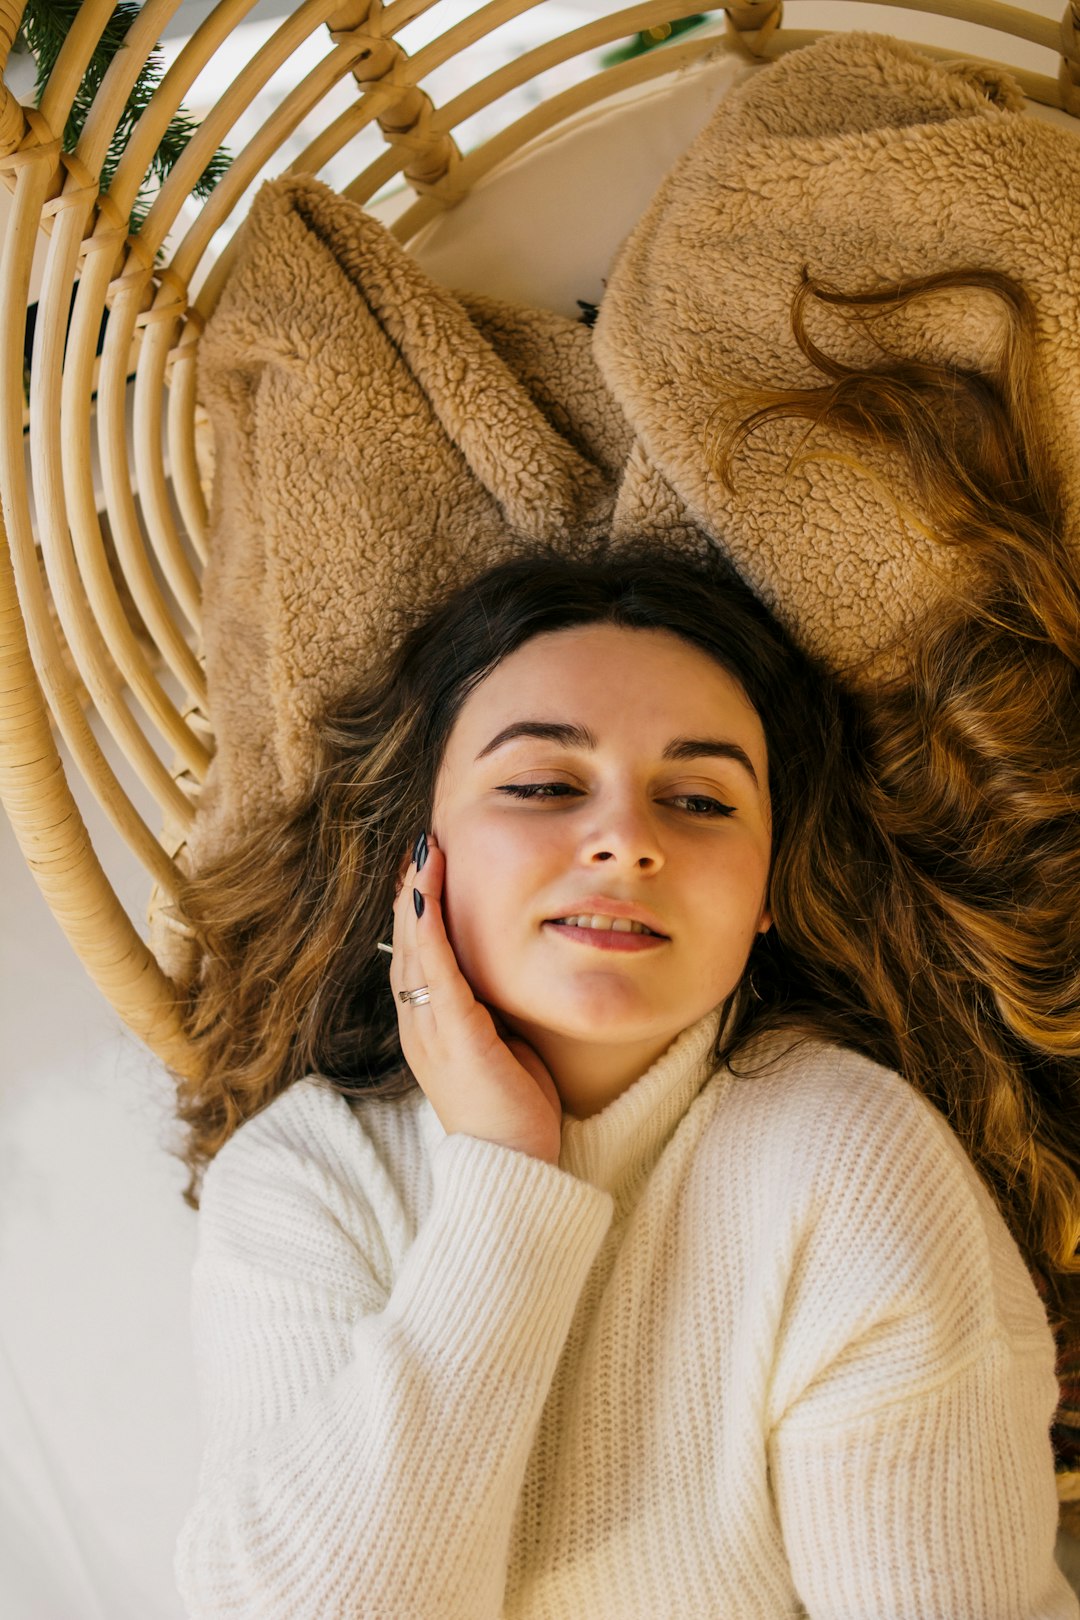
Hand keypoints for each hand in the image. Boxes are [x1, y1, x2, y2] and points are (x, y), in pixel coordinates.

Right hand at [388, 832, 563, 1166]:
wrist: (512, 1169)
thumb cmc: (515, 1112)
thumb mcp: (502, 1046)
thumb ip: (494, 1011)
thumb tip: (506, 975)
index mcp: (430, 1025)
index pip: (416, 952)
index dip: (417, 907)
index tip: (426, 864)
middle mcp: (419, 1023)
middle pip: (406, 941)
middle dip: (412, 888)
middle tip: (421, 840)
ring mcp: (429, 1030)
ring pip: (413, 947)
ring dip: (416, 894)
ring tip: (423, 849)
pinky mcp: (452, 1036)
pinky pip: (434, 970)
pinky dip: (427, 927)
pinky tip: (427, 892)